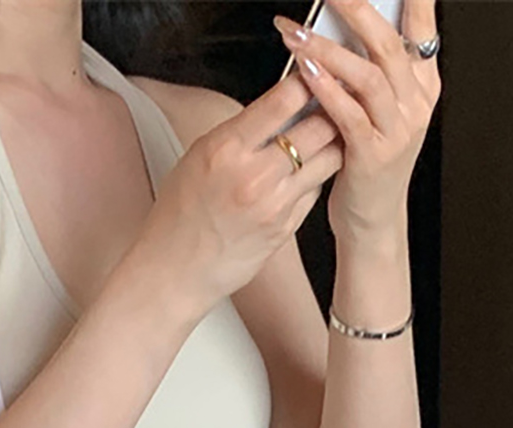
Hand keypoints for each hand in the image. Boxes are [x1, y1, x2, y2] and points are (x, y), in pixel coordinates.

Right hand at [137, 74, 344, 316]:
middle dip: (331, 107)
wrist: (176, 271)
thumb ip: (240, 131)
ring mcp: (276, 205)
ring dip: (334, 141)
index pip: (285, 98)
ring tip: (330, 131)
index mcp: (227, 148)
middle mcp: (255, 176)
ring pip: (329, 159)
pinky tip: (312, 167)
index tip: (313, 72)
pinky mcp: (287, 228)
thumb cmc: (180, 214)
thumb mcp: (199, 155)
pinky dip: (318, 174)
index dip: (307, 80)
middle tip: (336, 97)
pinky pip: (316, 190)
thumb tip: (276, 106)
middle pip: (318, 126)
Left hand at [273, 0, 440, 237]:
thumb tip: (341, 15)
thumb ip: (370, 65)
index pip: (421, 23)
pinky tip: (304, 71)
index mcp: (422, 83)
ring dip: (327, 49)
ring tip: (296, 33)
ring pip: (368, 76)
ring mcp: (399, 131)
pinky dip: (326, 89)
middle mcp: (416, 103)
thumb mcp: (378, 106)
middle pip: (389, 43)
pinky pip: (349, 114)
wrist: (372, 218)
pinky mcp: (374, 155)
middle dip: (355, 9)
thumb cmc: (367, 157)